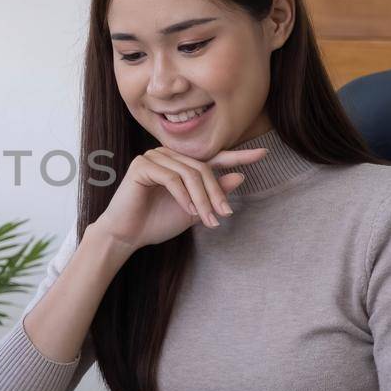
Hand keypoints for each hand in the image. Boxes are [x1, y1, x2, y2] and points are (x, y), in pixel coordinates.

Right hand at [92, 146, 267, 251]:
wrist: (126, 236)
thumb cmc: (156, 223)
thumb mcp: (194, 210)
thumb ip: (213, 194)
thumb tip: (240, 176)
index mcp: (180, 164)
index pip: (212, 158)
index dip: (238, 156)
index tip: (263, 154)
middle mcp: (167, 155)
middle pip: (202, 168)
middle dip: (216, 193)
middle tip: (225, 214)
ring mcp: (153, 157)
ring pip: (189, 173)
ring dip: (202, 198)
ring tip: (208, 219)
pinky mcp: (142, 165)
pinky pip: (172, 178)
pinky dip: (183, 196)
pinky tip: (189, 211)